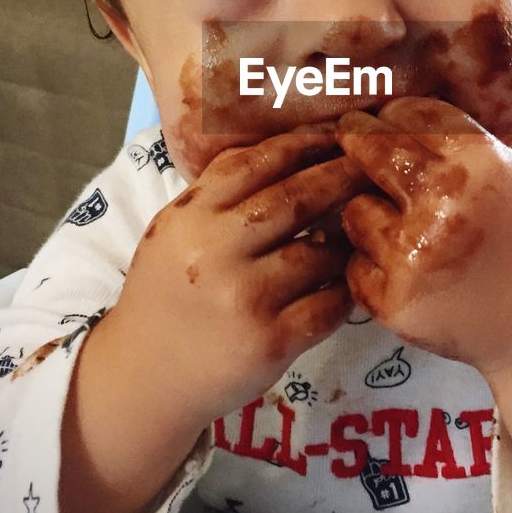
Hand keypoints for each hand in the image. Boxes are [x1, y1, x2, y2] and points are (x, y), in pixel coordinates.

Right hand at [112, 121, 369, 424]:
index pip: (256, 163)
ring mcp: (245, 299)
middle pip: (296, 199)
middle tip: (369, 165)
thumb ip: (220, 192)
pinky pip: (328, 305)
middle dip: (340, 176)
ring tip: (364, 228)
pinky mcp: (271, 343)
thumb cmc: (166, 294)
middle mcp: (215, 252)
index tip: (334, 136)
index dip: (302, 144)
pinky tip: (351, 280)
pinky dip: (345, 289)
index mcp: (191, 217)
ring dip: (346, 239)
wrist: (142, 377)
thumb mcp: (175, 230)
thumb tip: (288, 147)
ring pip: (320, 253)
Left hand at [336, 98, 511, 377]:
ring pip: (356, 212)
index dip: (388, 116)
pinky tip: (410, 275)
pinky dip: (374, 269)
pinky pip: (357, 267)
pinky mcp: (395, 299)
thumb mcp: (511, 178)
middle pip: (369, 150)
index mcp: (478, 161)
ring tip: (406, 235)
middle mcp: (443, 200)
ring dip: (370, 218)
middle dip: (355, 142)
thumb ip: (455, 147)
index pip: (407, 115)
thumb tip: (387, 119)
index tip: (377, 120)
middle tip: (349, 140)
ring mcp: (414, 252)